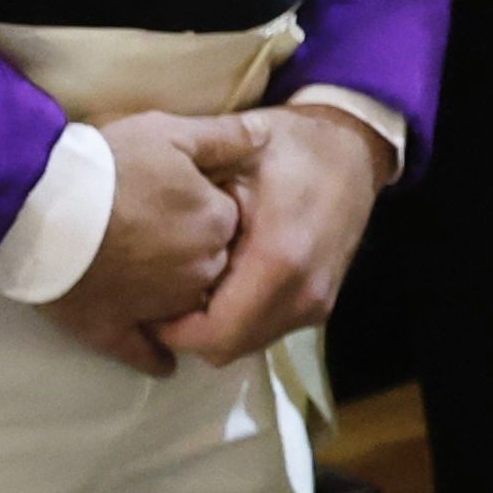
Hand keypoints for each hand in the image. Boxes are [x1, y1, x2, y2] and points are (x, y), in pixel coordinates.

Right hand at [43, 111, 251, 371]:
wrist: (45, 207)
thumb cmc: (108, 165)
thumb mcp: (168, 132)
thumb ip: (224, 136)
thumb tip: (266, 135)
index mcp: (215, 223)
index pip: (227, 219)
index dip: (202, 205)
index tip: (175, 195)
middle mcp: (200, 271)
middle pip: (210, 264)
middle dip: (192, 252)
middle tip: (156, 230)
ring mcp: (161, 307)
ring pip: (185, 307)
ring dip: (176, 297)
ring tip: (146, 275)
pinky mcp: (118, 330)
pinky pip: (148, 354)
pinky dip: (156, 358)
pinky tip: (161, 360)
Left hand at [165, 105, 389, 365]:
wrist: (351, 150)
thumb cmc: (289, 146)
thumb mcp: (234, 150)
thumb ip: (193, 186)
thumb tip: (141, 219)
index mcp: (278, 259)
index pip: (216, 332)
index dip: (173, 329)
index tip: (144, 301)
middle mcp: (302, 295)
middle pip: (227, 347)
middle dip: (186, 331)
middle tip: (157, 295)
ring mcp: (314, 305)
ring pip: (246, 344)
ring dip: (212, 327)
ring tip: (183, 286)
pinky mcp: (318, 306)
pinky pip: (265, 330)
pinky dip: (236, 319)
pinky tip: (217, 283)